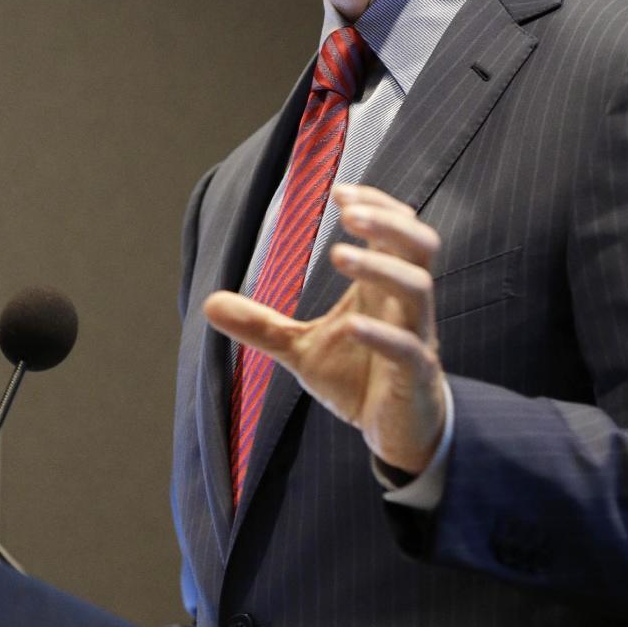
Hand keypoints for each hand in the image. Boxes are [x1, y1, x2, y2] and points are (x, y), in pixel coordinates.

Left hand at [203, 184, 445, 473]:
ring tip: (337, 254)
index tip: (339, 193)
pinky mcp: (415, 375)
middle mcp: (407, 304)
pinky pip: (407, 348)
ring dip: (380, 267)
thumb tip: (207, 303)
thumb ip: (263, 325)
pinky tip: (350, 327)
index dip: (377, 205)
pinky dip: (380, 334)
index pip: (399, 228)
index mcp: (385, 287)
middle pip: (420, 243)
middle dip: (388, 222)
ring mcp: (416, 337)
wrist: (398, 433)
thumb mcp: (302, 349)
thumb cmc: (359, 378)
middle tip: (348, 212)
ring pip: (418, 286)